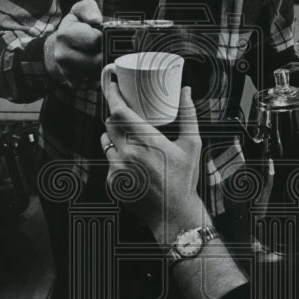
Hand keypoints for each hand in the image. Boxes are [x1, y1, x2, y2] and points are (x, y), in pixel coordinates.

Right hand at [44, 0, 102, 86]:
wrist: (63, 45)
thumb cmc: (76, 25)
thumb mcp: (80, 10)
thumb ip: (89, 9)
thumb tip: (96, 19)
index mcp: (65, 36)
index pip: (96, 40)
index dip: (104, 36)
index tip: (103, 34)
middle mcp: (63, 56)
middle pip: (98, 60)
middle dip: (107, 53)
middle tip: (108, 46)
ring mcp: (67, 72)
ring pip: (99, 73)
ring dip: (106, 64)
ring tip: (103, 54)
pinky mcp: (74, 84)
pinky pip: (96, 83)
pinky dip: (100, 75)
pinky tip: (98, 65)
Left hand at [101, 81, 204, 238]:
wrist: (174, 214)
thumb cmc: (184, 179)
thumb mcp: (192, 144)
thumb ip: (188, 115)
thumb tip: (186, 91)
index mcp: (146, 142)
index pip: (119, 112)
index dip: (112, 95)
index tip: (112, 84)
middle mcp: (127, 155)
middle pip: (110, 123)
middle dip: (115, 114)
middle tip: (125, 110)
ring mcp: (117, 170)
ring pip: (106, 142)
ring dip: (114, 136)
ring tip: (129, 136)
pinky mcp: (112, 183)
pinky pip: (109, 162)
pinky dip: (117, 158)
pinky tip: (131, 162)